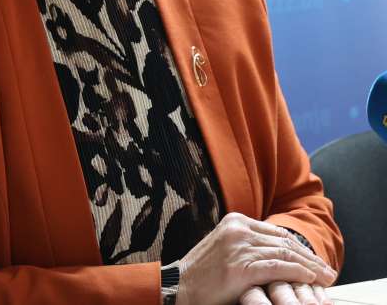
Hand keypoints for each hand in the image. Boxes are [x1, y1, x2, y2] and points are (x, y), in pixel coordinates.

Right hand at [176, 213, 336, 304]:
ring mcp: (239, 247)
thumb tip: (280, 251)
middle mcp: (238, 230)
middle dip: (310, 258)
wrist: (180, 285)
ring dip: (310, 268)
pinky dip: (297, 274)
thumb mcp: (226, 247)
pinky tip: (309, 280)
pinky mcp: (240, 267)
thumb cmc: (204, 272)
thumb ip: (248, 243)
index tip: (315, 261)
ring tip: (324, 278)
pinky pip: (278, 268)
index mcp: (235, 221)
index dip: (301, 248)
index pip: (278, 233)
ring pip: (285, 254)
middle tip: (328, 271)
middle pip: (285, 242)